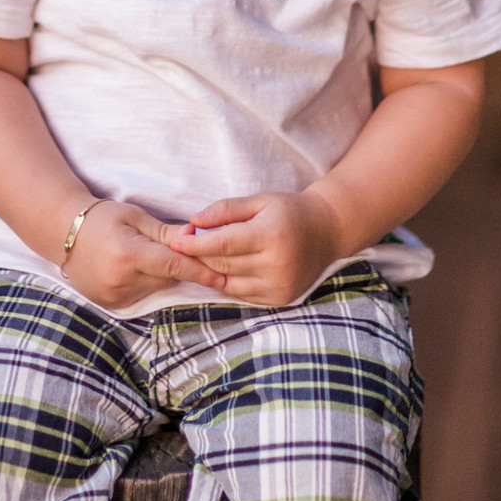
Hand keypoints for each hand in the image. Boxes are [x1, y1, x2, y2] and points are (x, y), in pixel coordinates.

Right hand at [62, 200, 227, 309]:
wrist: (62, 232)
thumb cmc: (102, 217)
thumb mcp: (134, 216)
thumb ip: (165, 231)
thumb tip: (194, 238)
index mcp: (128, 255)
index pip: (174, 266)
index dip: (199, 270)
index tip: (221, 276)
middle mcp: (121, 280)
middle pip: (167, 278)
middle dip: (175, 265)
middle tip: (170, 247)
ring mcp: (113, 296)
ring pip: (155, 288)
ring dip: (158, 275)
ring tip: (142, 254)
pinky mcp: (110, 304)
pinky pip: (140, 295)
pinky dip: (144, 283)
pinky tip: (130, 267)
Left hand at [166, 190, 343, 305]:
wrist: (326, 231)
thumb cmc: (289, 211)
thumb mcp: (260, 201)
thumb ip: (227, 209)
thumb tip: (194, 220)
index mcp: (270, 235)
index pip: (222, 244)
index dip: (195, 245)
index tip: (174, 241)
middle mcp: (276, 264)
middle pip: (223, 264)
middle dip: (199, 256)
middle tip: (183, 246)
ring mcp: (279, 285)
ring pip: (229, 283)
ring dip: (211, 271)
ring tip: (202, 257)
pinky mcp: (280, 299)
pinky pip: (242, 294)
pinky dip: (229, 283)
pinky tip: (224, 269)